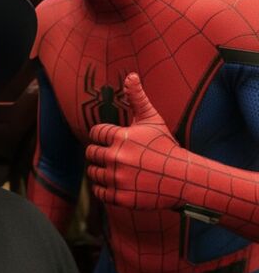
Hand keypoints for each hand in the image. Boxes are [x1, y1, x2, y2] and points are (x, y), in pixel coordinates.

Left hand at [86, 73, 181, 210]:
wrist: (183, 178)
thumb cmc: (165, 146)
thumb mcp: (152, 119)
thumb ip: (137, 97)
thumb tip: (130, 75)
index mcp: (121, 138)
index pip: (95, 133)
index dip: (104, 136)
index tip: (116, 140)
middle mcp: (117, 158)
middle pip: (90, 153)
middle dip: (100, 153)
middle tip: (116, 156)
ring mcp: (119, 179)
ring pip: (92, 172)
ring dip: (100, 170)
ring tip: (118, 169)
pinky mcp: (121, 198)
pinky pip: (99, 192)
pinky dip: (103, 188)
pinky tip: (116, 182)